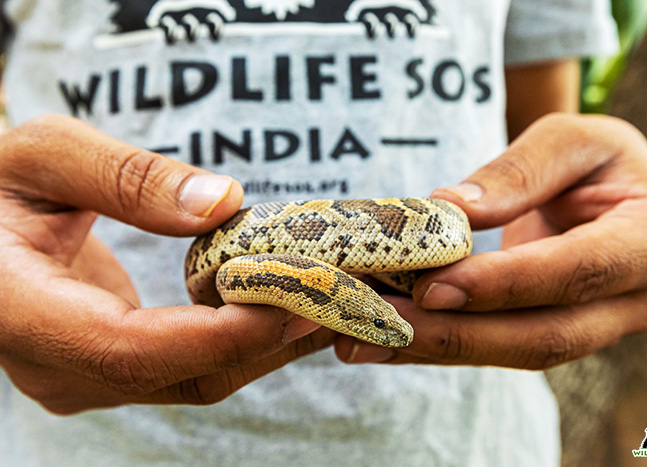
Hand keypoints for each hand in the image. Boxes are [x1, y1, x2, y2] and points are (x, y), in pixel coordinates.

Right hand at [0, 114, 331, 414]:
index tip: (293, 296)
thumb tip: (223, 203)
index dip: (220, 332)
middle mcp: (57, 366)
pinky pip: (193, 369)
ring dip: (269, 344)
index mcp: (22, 313)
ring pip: (197, 380)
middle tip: (337, 290)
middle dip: (267, 337)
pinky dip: (248, 341)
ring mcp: (87, 378)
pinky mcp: (114, 371)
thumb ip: (126, 177)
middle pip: (182, 374)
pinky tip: (291, 306)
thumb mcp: (44, 157)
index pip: (132, 349)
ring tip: (331, 297)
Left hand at [335, 114, 646, 368]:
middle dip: (459, 334)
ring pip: (514, 352)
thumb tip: (450, 209)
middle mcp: (634, 300)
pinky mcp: (555, 334)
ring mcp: (597, 328)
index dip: (505, 284)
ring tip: (363, 340)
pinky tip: (384, 339)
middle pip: (544, 335)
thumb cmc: (594, 157)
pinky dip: (439, 344)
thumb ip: (519, 172)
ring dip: (437, 349)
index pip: (577, 272)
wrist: (607, 190)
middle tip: (384, 325)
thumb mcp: (569, 139)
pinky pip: (497, 347)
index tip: (435, 285)